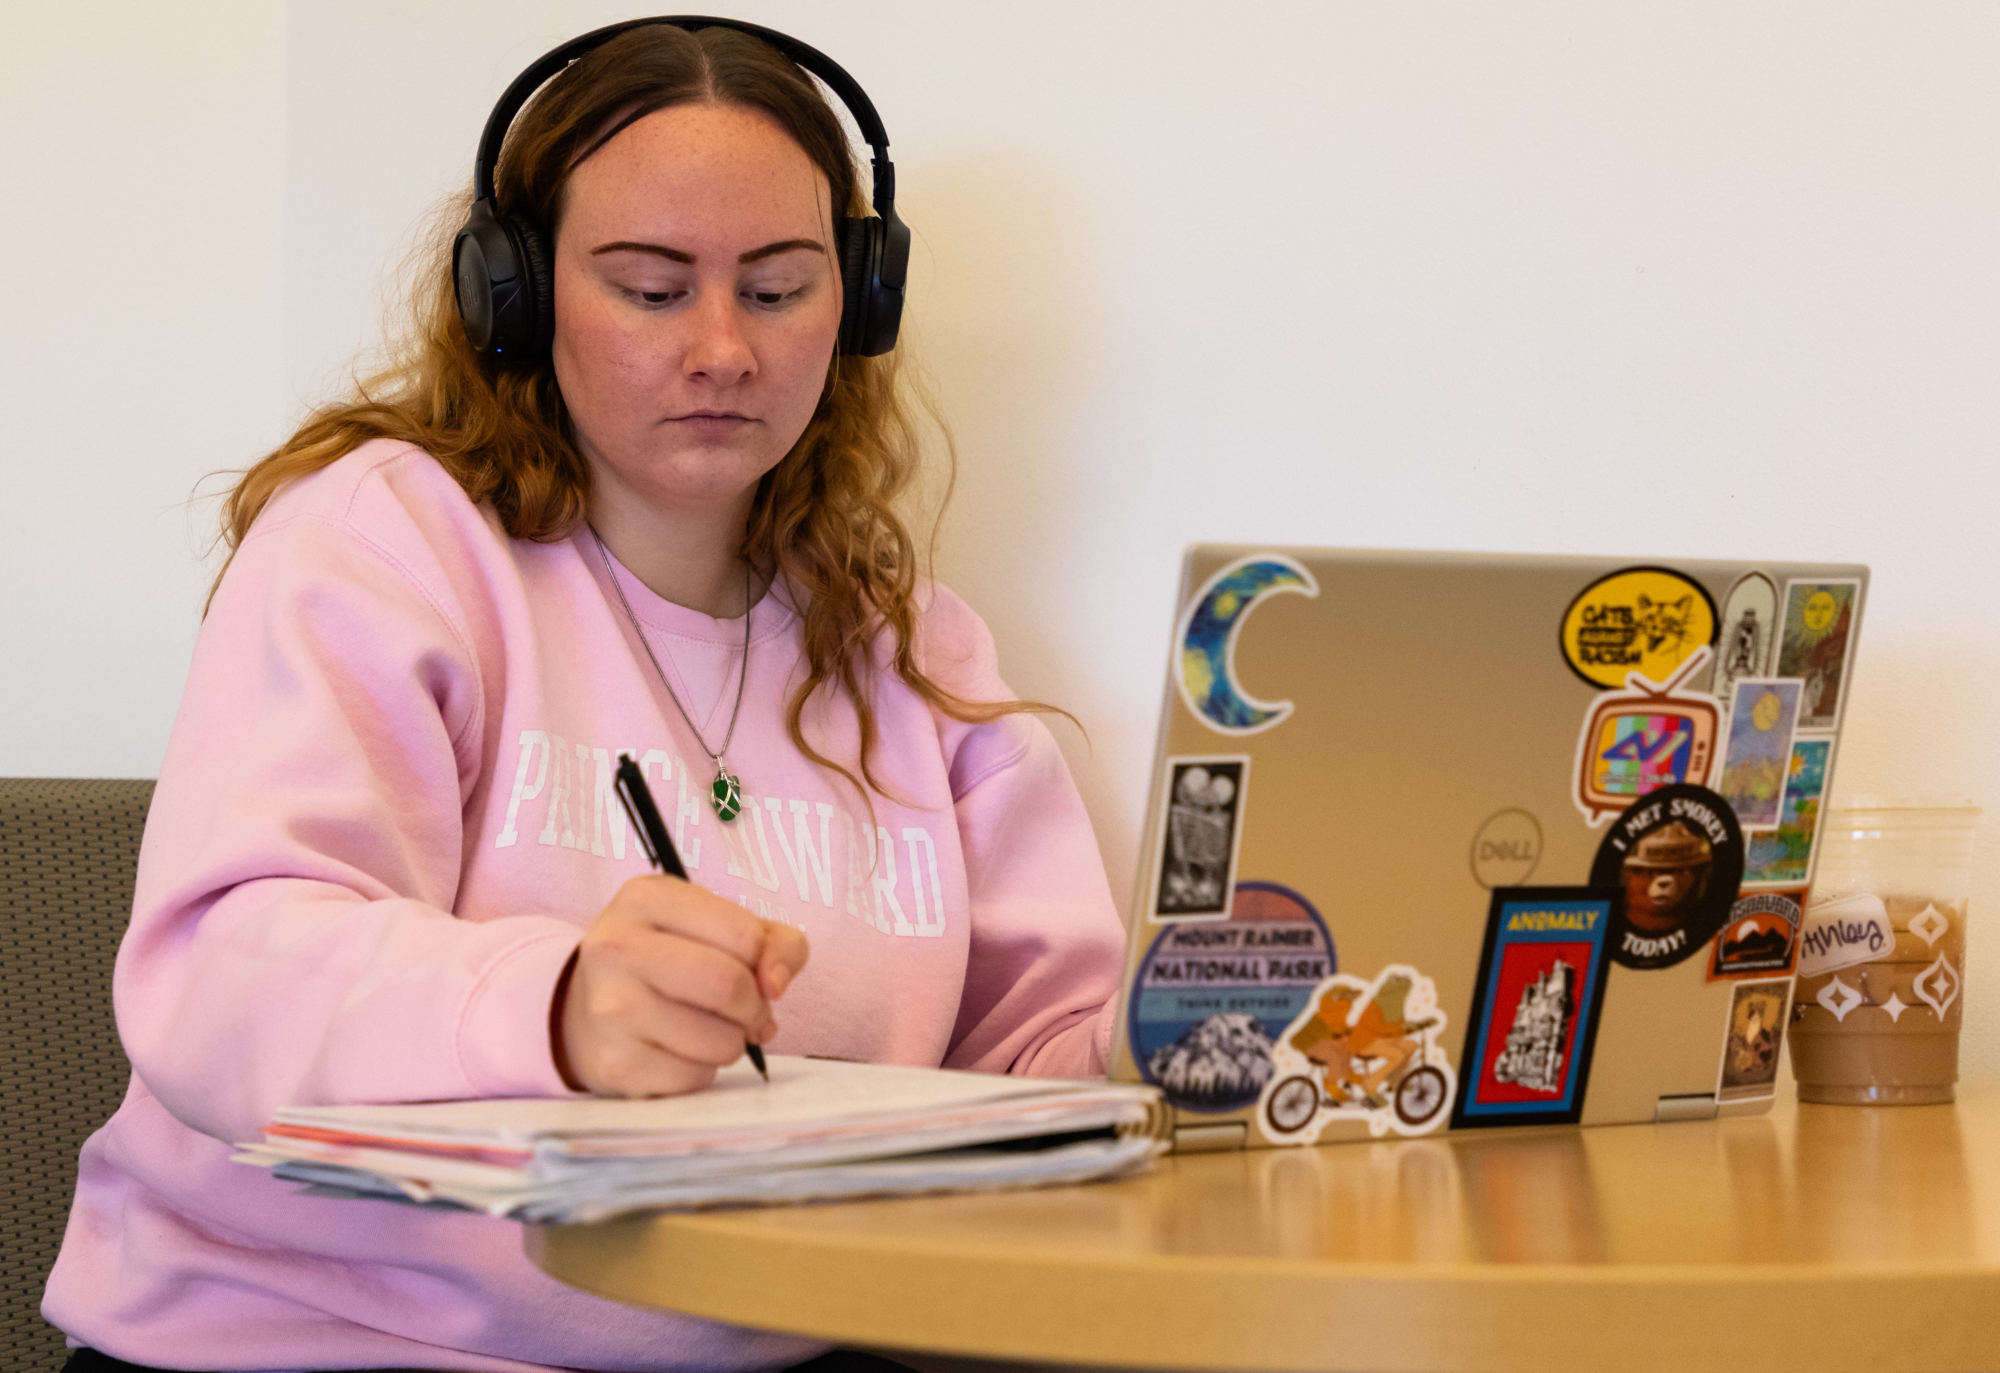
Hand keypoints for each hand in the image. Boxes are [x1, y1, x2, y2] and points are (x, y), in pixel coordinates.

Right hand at [552, 874, 809, 1095]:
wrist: (587, 1008)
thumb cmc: (669, 959)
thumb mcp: (716, 925)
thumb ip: (772, 941)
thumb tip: (776, 984)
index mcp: (645, 898)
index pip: (745, 935)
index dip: (765, 961)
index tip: (754, 971)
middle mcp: (617, 947)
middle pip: (729, 986)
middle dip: (755, 1008)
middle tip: (748, 1012)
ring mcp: (610, 1009)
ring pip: (719, 1041)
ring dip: (732, 1042)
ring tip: (708, 1029)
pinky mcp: (614, 1064)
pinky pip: (695, 1078)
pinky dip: (703, 1070)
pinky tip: (679, 1051)